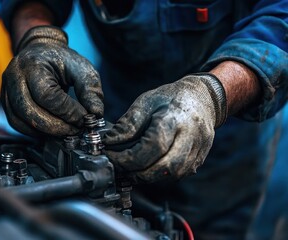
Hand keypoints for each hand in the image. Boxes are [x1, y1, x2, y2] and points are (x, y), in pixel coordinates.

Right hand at [2, 26, 103, 136]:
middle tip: (76, 130)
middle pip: (31, 112)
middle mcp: (14, 77)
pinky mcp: (6, 103)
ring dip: (46, 132)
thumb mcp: (81, 67)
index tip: (84, 118)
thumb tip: (96, 114)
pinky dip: (36, 132)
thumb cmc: (60, 60)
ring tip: (66, 131)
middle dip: (57, 126)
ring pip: (21, 121)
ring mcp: (6, 90)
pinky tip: (53, 130)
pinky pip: (18, 124)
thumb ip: (91, 89)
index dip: (67, 112)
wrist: (40, 51)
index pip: (47, 96)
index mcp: (32, 65)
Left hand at [103, 73, 226, 182]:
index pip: (152, 146)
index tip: (110, 157)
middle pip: (164, 167)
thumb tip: (108, 142)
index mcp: (175, 118)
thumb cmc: (170, 99)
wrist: (202, 99)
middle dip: (137, 173)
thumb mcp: (145, 102)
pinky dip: (158, 176)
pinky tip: (146, 168)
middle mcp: (191, 137)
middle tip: (119, 168)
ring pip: (172, 176)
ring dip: (147, 177)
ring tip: (130, 169)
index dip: (128, 157)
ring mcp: (198, 151)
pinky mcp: (198, 161)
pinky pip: (177, 176)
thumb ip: (128, 124)